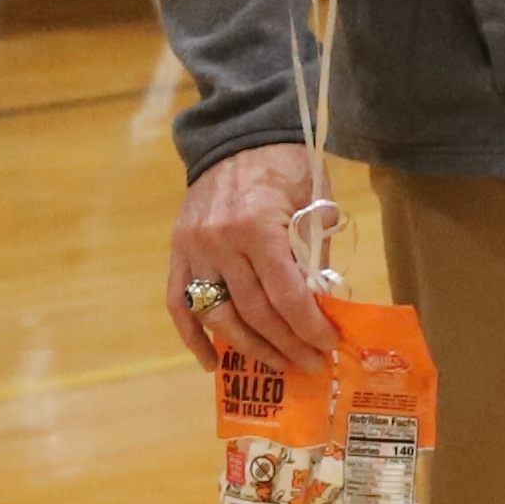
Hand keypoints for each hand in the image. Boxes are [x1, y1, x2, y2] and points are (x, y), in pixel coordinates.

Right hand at [168, 142, 344, 369]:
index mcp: (257, 228)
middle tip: (310, 364)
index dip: (308, 326)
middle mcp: (220, 243)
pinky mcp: (177, 254)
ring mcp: (193, 251)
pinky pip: (179, 305)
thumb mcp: (314, 200)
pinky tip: (211, 363)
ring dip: (248, 347)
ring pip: (217, 316)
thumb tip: (323, 304)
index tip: (328, 345)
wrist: (237, 138)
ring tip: (276, 365)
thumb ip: (315, 251)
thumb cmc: (285, 167)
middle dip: (286, 344)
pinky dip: (192, 338)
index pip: (285, 295)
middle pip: (254, 312)